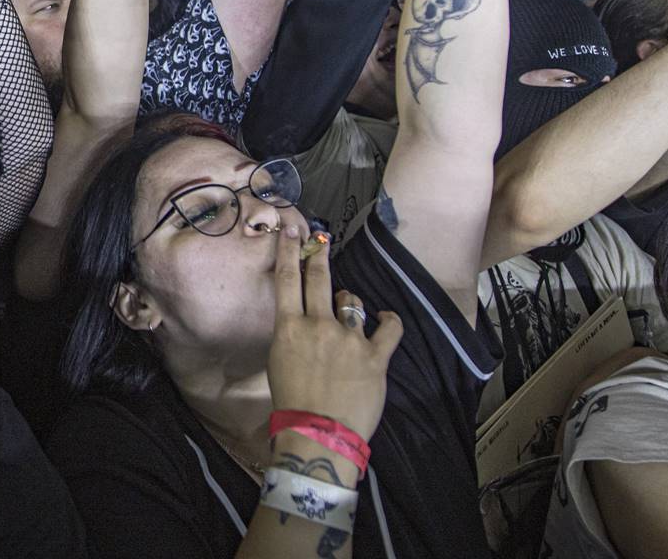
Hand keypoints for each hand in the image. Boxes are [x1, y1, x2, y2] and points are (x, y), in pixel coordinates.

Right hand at [267, 224, 401, 444]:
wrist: (318, 435)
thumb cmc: (293, 405)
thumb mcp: (279, 363)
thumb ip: (291, 337)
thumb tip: (301, 323)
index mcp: (289, 329)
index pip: (287, 280)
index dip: (290, 252)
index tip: (292, 233)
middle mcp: (318, 325)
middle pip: (319, 279)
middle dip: (319, 256)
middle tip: (319, 240)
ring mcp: (348, 338)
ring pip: (353, 301)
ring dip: (350, 302)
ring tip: (349, 309)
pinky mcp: (374, 355)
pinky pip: (389, 327)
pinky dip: (389, 320)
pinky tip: (386, 318)